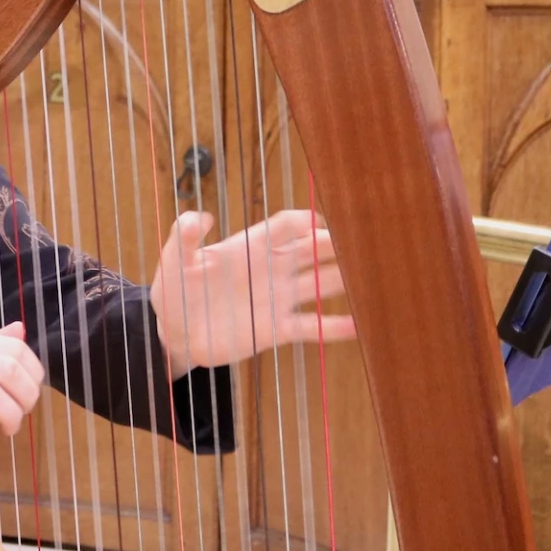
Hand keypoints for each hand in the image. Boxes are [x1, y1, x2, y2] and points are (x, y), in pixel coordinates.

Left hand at [149, 209, 353, 375]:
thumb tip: (200, 217)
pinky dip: (336, 327)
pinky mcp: (277, 328)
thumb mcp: (173, 262)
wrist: (175, 333)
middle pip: (314, 250)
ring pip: (321, 284)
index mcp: (250, 247)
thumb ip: (184, 238)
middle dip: (339, 246)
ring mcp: (278, 298)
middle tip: (368, 244)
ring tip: (377, 278)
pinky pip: (312, 325)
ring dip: (346, 280)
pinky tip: (361, 326)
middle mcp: (271, 269)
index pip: (286, 226)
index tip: (328, 221)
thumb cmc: (174, 291)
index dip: (307, 221)